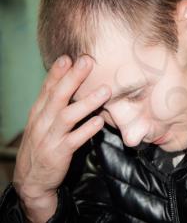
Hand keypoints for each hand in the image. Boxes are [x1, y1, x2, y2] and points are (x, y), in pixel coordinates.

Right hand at [13, 56, 110, 222]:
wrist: (31, 180)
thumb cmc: (42, 146)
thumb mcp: (42, 123)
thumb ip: (55, 106)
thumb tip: (71, 86)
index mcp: (38, 112)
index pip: (48, 89)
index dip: (57, 72)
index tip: (69, 57)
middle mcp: (42, 122)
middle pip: (58, 96)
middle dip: (73, 78)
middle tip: (87, 62)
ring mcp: (49, 138)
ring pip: (67, 116)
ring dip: (86, 102)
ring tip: (105, 90)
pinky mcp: (58, 153)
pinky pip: (74, 140)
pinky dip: (87, 130)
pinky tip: (99, 121)